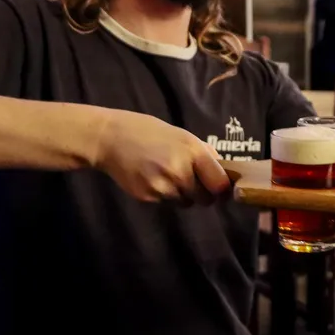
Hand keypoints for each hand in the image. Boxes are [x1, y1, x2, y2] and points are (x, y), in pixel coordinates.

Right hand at [95, 110, 230, 202]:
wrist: (110, 138)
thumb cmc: (149, 132)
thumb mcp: (182, 135)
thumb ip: (203, 154)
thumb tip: (224, 173)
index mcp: (193, 151)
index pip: (220, 185)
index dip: (222, 189)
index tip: (219, 187)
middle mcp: (180, 171)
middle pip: (205, 199)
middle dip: (203, 193)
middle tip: (192, 180)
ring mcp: (163, 186)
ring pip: (186, 202)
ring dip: (183, 194)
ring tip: (168, 175)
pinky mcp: (148, 197)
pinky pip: (167, 202)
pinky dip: (164, 195)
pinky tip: (153, 178)